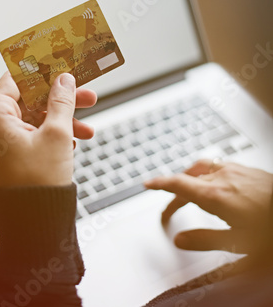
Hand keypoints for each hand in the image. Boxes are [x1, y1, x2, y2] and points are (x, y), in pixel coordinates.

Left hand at [0, 72, 96, 187]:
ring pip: (36, 119)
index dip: (41, 72)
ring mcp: (1, 141)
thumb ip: (62, 101)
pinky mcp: (11, 154)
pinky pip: (34, 135)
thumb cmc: (38, 182)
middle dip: (61, 100)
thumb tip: (64, 80)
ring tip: (87, 129)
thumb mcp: (57, 134)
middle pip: (31, 100)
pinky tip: (73, 143)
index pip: (16, 79)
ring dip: (63, 120)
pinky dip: (54, 135)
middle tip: (86, 96)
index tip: (61, 66)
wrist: (35, 223)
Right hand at [145, 159, 272, 252]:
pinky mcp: (248, 169)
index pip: (178, 184)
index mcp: (216, 195)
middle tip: (169, 207)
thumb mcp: (238, 243)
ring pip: (203, 167)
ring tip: (187, 189)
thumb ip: (205, 240)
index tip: (147, 184)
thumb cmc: (270, 229)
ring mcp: (237, 170)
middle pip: (189, 177)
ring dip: (190, 176)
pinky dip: (206, 173)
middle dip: (174, 190)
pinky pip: (218, 165)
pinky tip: (215, 183)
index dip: (160, 184)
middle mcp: (224, 177)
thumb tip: (180, 239)